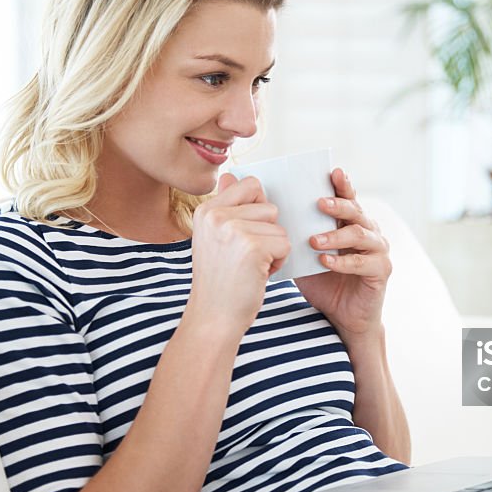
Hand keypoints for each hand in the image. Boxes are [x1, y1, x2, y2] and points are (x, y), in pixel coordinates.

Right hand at [186, 173, 289, 336]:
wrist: (213, 318)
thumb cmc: (220, 280)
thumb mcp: (214, 238)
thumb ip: (227, 206)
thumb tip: (231, 173)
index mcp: (207, 210)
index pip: (250, 184)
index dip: (259, 209)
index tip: (246, 234)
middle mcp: (217, 215)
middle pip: (270, 207)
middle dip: (268, 233)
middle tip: (247, 257)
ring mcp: (233, 230)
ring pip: (279, 227)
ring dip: (274, 249)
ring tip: (251, 267)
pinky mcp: (252, 247)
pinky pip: (284, 244)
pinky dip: (278, 263)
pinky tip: (258, 275)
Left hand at [294, 168, 390, 338]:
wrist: (343, 318)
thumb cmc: (322, 282)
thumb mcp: (301, 253)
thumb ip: (287, 231)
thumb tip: (258, 205)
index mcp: (350, 222)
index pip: (347, 197)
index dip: (342, 184)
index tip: (332, 172)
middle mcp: (368, 231)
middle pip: (356, 210)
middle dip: (338, 204)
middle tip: (318, 203)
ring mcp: (378, 250)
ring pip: (359, 233)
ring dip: (335, 235)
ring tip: (313, 241)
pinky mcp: (381, 270)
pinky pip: (362, 262)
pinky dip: (342, 261)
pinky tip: (324, 262)